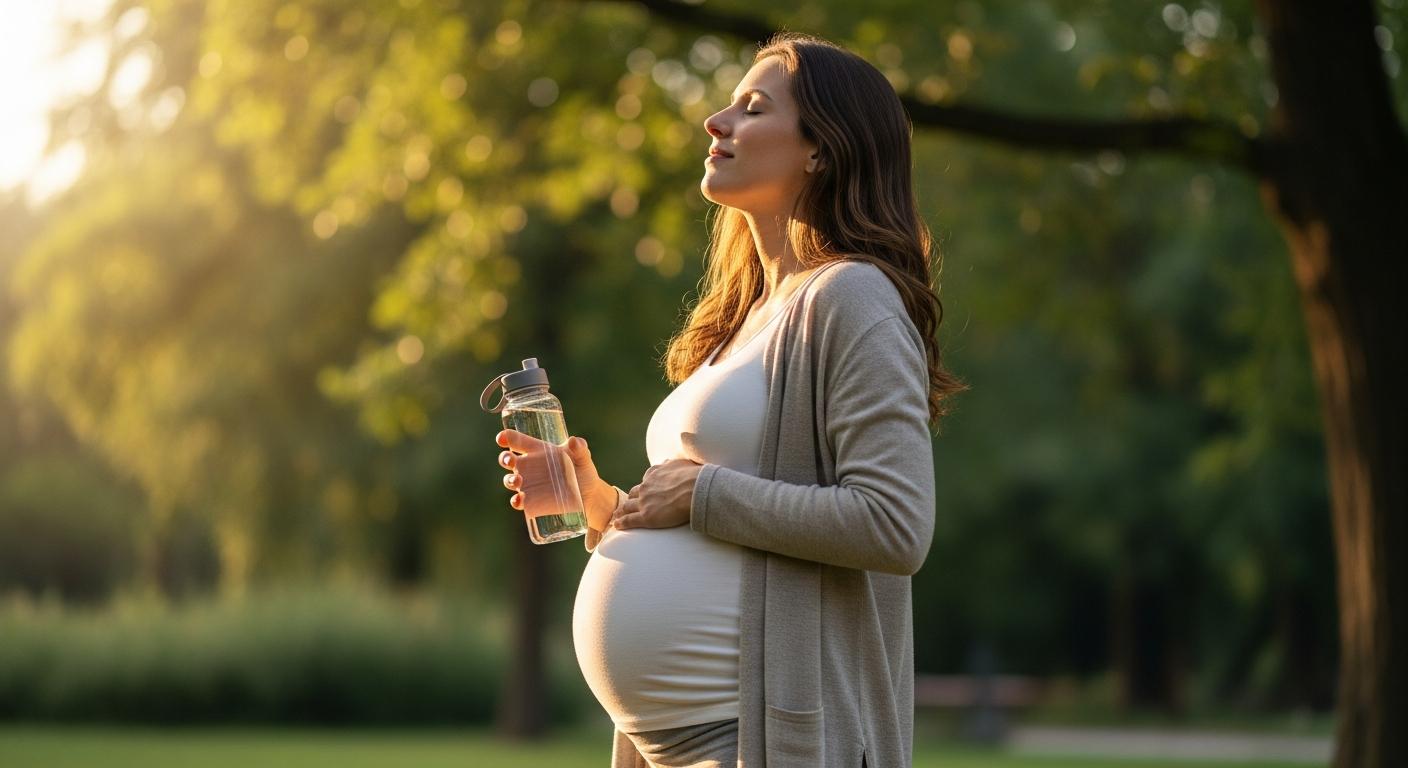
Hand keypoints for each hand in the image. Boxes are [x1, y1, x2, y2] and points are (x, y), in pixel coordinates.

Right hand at [496, 429, 615, 529]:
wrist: (590, 495)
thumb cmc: (583, 470)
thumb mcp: (583, 457)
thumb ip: (580, 448)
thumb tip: (574, 441)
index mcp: (538, 451)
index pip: (518, 441)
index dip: (507, 438)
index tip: (501, 438)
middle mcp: (529, 467)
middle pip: (508, 460)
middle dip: (504, 459)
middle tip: (510, 460)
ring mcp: (529, 485)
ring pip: (510, 481)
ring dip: (509, 481)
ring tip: (518, 481)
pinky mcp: (532, 502)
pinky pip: (519, 501)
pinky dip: (516, 501)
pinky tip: (519, 500)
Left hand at [613, 458, 703, 529]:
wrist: (695, 488)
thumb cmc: (693, 476)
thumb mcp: (681, 463)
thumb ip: (673, 464)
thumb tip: (670, 463)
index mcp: (654, 474)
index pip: (645, 481)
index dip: (643, 487)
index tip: (642, 491)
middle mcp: (646, 487)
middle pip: (633, 494)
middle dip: (630, 499)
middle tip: (626, 504)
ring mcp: (644, 502)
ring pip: (627, 507)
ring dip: (621, 511)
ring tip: (616, 515)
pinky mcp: (646, 517)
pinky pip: (629, 520)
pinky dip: (621, 523)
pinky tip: (616, 525)